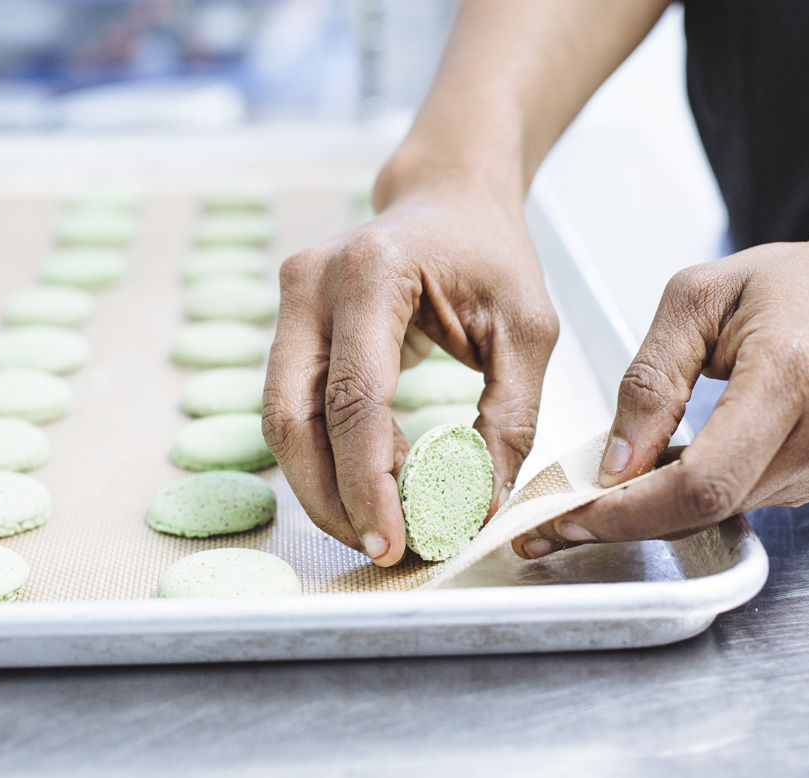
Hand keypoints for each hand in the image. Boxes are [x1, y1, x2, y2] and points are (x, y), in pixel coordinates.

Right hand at [263, 178, 558, 566]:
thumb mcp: (528, 330)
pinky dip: (326, 457)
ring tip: (376, 528)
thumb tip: (478, 508)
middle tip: (380, 549)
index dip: (366, 481)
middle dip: (330, 499)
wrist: (449, 198)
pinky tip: (368, 487)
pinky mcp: (289, 326)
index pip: (354, 399)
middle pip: (291, 419)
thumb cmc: (491, 254)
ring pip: (281, 422)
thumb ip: (509, 418)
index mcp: (371, 273)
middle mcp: (310, 283)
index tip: (394, 540)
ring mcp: (289, 302)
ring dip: (321, 486)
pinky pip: (294, 407)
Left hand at [514, 230, 808, 557]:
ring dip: (655, 507)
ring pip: (720, 513)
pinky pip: (743, 500)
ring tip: (606, 483)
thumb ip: (652, 380)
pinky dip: (692, 493)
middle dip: (625, 521)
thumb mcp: (701, 298)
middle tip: (562, 518)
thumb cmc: (800, 284)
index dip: (629, 511)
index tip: (570, 515)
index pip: (702, 480)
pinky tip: (664, 468)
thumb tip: (614, 463)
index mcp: (790, 376)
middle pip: (708, 510)